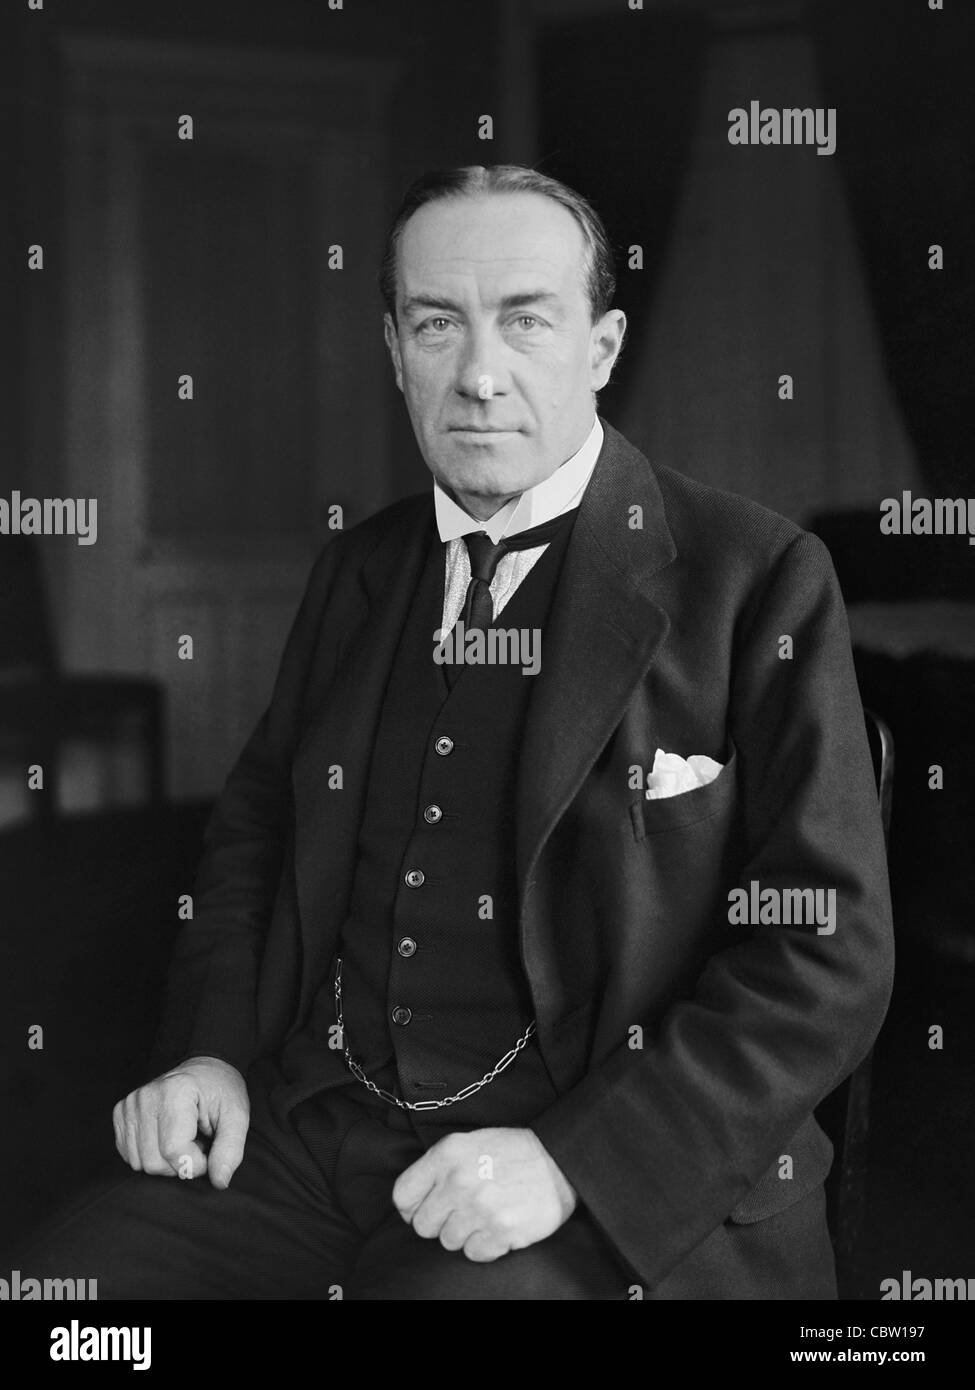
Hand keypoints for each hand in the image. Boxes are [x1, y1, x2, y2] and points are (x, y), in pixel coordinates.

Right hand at [112, 1056, 249, 1188]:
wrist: (205, 1071)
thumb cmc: (221, 1092)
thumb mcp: (237, 1116)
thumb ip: (230, 1149)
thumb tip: (219, 1181)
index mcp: (175, 1091)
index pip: (175, 1151)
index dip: (197, 1163)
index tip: (209, 1149)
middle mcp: (146, 1096)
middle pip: (154, 1162)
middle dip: (181, 1163)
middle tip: (197, 1141)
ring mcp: (130, 1105)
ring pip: (141, 1164)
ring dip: (166, 1162)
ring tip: (183, 1138)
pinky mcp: (121, 1114)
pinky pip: (130, 1157)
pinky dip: (151, 1156)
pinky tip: (166, 1138)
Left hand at [392, 1127, 576, 1261]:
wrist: (560, 1159)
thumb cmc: (512, 1151)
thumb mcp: (469, 1142)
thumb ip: (439, 1167)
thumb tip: (413, 1201)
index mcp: (447, 1154)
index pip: (402, 1195)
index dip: (412, 1207)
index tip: (428, 1208)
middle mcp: (458, 1180)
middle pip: (423, 1225)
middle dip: (440, 1222)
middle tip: (463, 1211)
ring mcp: (479, 1207)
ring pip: (448, 1242)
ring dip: (465, 1233)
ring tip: (486, 1214)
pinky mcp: (500, 1231)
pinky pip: (474, 1254)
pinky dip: (486, 1245)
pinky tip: (499, 1226)